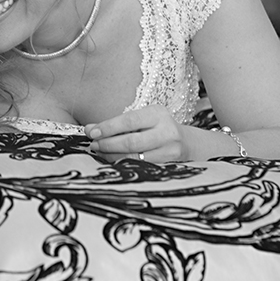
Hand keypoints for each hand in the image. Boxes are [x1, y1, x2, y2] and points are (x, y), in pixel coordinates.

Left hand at [84, 106, 233, 162]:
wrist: (189, 143)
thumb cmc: (157, 129)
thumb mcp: (142, 119)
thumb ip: (118, 123)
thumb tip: (90, 129)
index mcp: (158, 114)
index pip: (129, 120)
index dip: (108, 127)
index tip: (91, 132)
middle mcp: (167, 131)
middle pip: (131, 141)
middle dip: (108, 144)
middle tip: (93, 145)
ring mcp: (170, 150)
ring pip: (134, 157)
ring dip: (112, 156)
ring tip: (101, 152)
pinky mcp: (170, 165)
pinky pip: (141, 166)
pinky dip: (124, 164)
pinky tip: (114, 161)